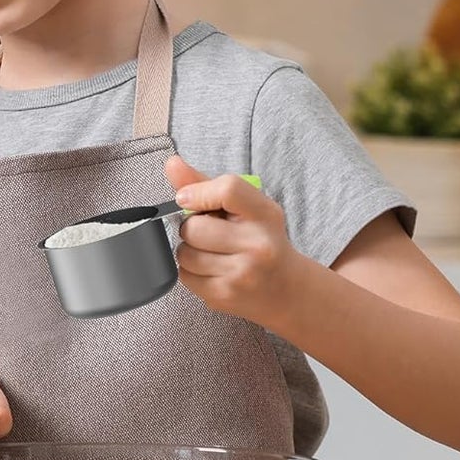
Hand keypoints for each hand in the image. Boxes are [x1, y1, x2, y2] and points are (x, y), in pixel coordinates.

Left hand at [165, 155, 309, 325]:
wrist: (287, 290)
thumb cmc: (262, 240)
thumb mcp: (246, 208)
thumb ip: (207, 184)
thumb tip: (172, 163)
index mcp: (265, 215)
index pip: (228, 190)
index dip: (198, 192)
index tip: (187, 198)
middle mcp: (258, 245)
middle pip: (194, 226)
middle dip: (191, 227)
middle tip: (208, 232)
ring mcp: (242, 274)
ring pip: (185, 252)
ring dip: (189, 249)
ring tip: (211, 252)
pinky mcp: (225, 296)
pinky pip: (184, 275)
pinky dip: (190, 270)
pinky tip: (211, 269)